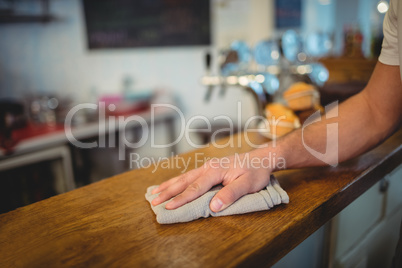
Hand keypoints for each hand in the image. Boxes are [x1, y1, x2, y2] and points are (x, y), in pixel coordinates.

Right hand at [151, 146, 273, 211]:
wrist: (261, 159)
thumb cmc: (256, 172)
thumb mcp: (248, 185)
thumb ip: (231, 194)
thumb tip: (214, 207)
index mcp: (215, 171)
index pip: (195, 188)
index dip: (181, 199)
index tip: (168, 208)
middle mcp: (207, 167)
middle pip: (184, 181)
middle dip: (168, 192)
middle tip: (154, 202)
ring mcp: (207, 167)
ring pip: (184, 177)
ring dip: (169, 185)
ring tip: (154, 193)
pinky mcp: (208, 169)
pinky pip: (189, 176)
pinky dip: (177, 182)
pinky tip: (171, 185)